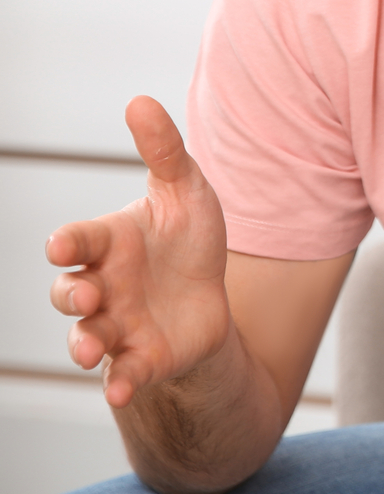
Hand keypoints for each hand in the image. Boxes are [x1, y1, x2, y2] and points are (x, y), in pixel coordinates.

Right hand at [47, 97, 232, 408]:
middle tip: (86, 295)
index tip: (62, 245)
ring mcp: (117, 325)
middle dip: (70, 295)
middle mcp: (103, 286)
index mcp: (109, 243)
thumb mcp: (186, 191)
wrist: (211, 296)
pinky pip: (123, 376)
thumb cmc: (187, 240)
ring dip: (82, 344)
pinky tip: (119, 393)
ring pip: (86, 338)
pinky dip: (119, 384)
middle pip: (68, 293)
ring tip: (88, 349)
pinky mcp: (141, 359)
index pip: (79, 241)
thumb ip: (164, 152)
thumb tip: (140, 100)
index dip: (68, 243)